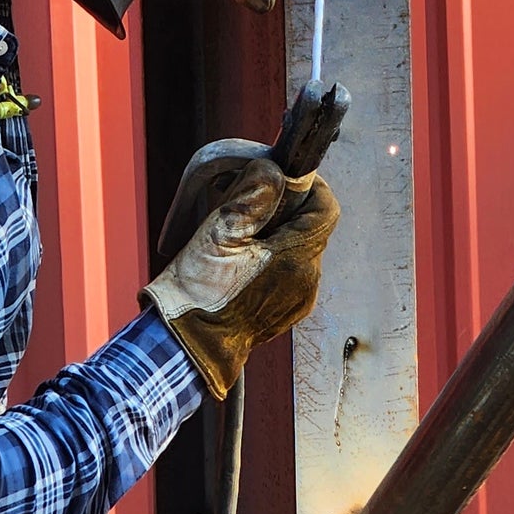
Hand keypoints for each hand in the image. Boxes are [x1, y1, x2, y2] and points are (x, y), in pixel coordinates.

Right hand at [143, 156, 340, 399]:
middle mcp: (306, 280)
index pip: (326, 209)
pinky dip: (274, 259)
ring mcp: (300, 298)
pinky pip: (291, 272)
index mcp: (295, 259)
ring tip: (240, 238)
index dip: (309, 186)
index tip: (284, 178)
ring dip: (277, 235)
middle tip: (249, 206)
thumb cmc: (199, 291)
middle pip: (311, 227)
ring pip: (300, 249)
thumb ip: (252, 197)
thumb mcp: (219, 233)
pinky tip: (243, 262)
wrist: (188, 343)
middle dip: (286, 210)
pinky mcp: (288, 310)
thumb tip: (274, 170)